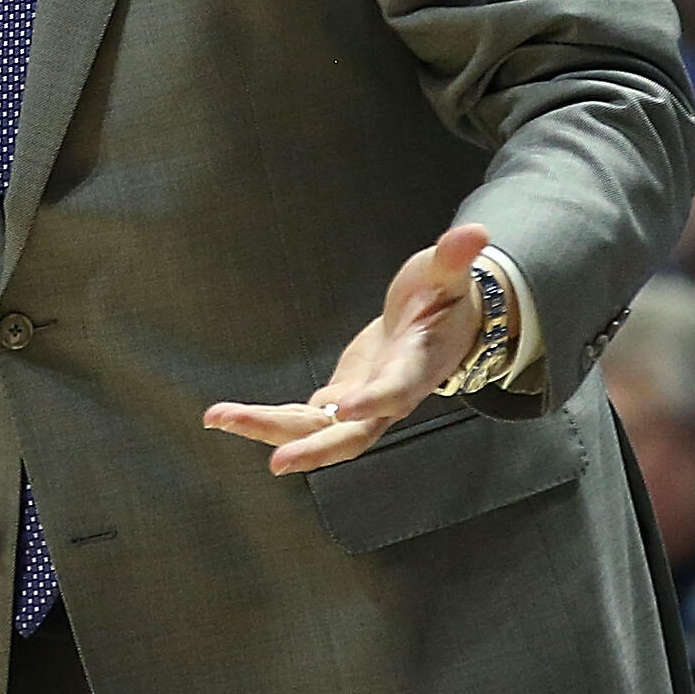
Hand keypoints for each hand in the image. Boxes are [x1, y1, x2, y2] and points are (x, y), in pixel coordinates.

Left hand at [204, 224, 495, 475]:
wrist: (439, 328)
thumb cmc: (444, 299)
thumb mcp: (448, 274)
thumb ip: (456, 258)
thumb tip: (476, 231)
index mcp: (415, 367)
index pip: (395, 390)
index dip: (374, 400)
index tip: (345, 406)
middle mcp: (387, 398)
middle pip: (352, 435)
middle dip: (314, 448)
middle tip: (276, 462)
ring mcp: (361, 404)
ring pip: (316, 430)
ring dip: (269, 428)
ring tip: (218, 418)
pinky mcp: (340, 399)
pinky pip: (301, 418)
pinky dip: (266, 419)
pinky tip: (227, 417)